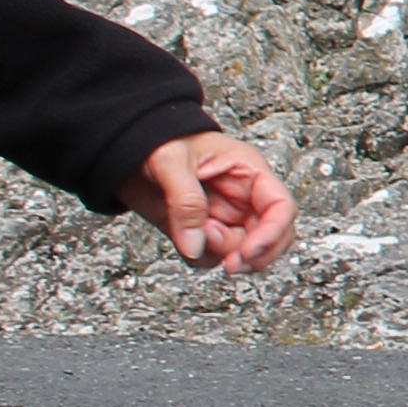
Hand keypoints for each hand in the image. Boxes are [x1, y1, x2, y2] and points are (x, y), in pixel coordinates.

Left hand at [124, 130, 297, 273]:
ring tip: (192, 233)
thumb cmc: (158, 141)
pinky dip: (198, 256)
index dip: (272, 232)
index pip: (280, 207)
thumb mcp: (171, 161)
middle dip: (253, 255)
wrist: (126, 152)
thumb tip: (195, 244)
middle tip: (231, 265)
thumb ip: (186, 202)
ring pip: (241, 252)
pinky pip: (211, 256)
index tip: (249, 252)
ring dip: (218, 252)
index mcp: (249, 173)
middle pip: (271, 237)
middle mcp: (244, 199)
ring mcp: (224, 218)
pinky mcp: (201, 232)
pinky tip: (184, 239)